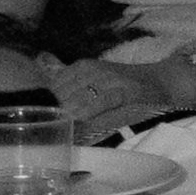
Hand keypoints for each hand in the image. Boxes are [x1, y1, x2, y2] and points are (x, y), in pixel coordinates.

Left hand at [44, 57, 169, 125]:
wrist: (161, 82)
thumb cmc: (124, 86)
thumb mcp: (94, 81)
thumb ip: (70, 88)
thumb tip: (44, 96)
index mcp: (82, 67)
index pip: (53, 84)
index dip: (43, 101)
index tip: (34, 117)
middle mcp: (93, 69)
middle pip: (63, 91)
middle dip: (52, 109)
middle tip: (42, 127)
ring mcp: (110, 79)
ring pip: (80, 95)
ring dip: (67, 111)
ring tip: (56, 126)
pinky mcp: (126, 90)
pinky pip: (104, 100)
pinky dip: (90, 110)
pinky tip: (79, 119)